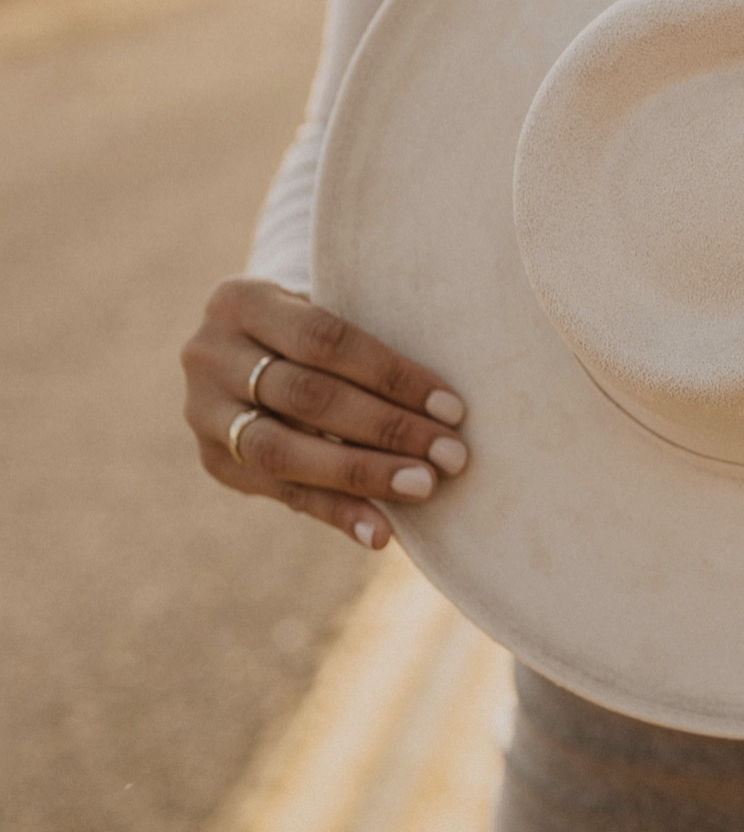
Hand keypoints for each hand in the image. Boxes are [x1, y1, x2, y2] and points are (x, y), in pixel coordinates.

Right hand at [181, 278, 468, 550]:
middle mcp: (210, 355)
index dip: (392, 375)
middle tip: (450, 455)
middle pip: (307, 397)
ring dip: (362, 474)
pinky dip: (335, 512)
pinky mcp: (212, 462)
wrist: (249, 344)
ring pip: (284, 450)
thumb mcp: (327, 307)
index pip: (326, 341)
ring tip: (422, 486)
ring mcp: (202, 413)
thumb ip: (361, 346)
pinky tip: (380, 531)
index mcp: (241, 300)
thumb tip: (444, 406)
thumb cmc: (314, 325)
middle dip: (386, 428)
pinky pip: (279, 493)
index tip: (453, 408)